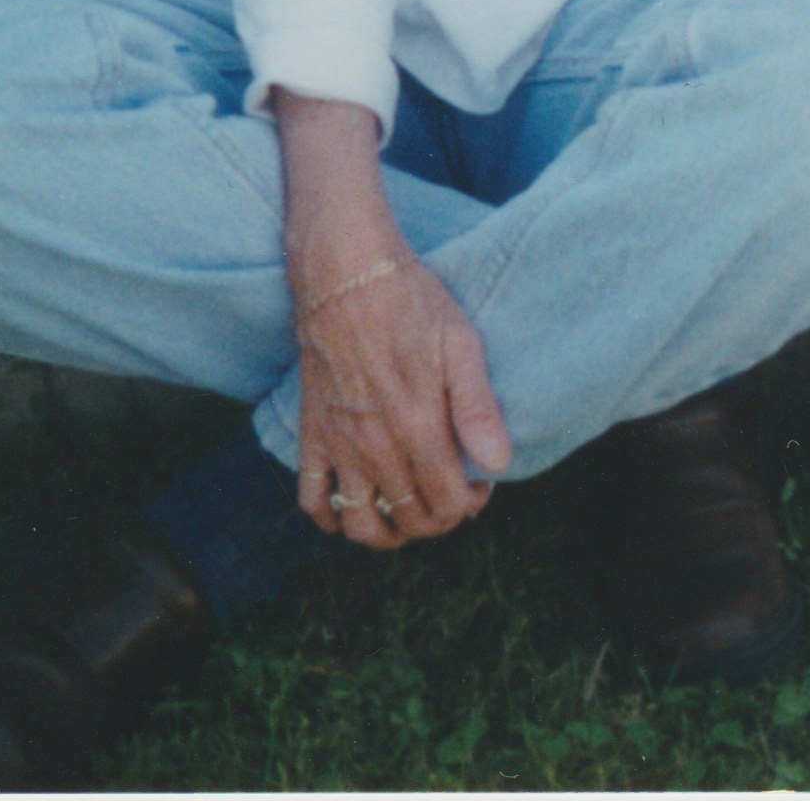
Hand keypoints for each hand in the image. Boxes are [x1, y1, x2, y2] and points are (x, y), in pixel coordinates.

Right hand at [291, 251, 512, 549]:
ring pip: (358, 525)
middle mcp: (375, 447)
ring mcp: (339, 445)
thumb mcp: (461, 344)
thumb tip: (499, 463)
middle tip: (451, 496)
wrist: (345, 275)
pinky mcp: (312, 433)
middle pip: (409, 519)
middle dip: (437, 520)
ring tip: (407, 513)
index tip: (479, 483)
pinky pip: (310, 498)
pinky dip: (328, 517)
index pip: (447, 504)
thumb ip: (478, 409)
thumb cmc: (411, 303)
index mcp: (417, 428)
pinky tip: (351, 508)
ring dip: (386, 533)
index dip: (470, 505)